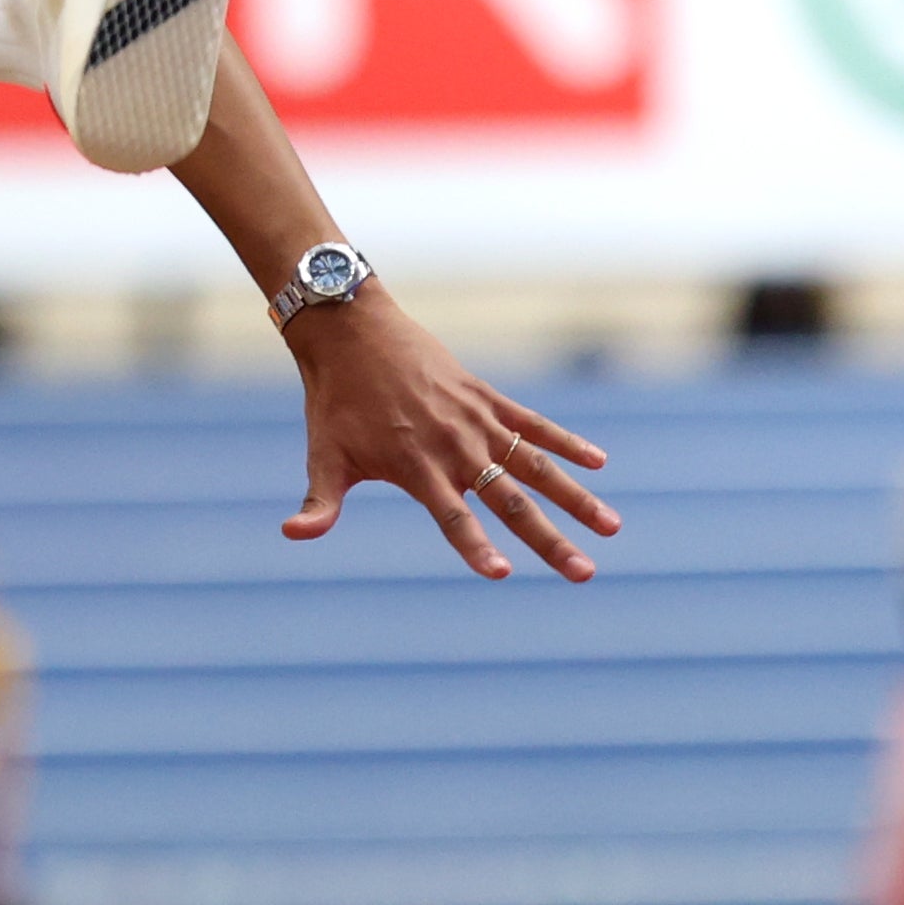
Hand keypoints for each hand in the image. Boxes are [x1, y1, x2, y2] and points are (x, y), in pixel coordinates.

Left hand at [282, 288, 619, 579]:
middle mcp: (454, 445)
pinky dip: (566, 442)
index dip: (473, 546)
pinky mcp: (486, 396)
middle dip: (549, 540)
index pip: (451, 517)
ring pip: (536, 465)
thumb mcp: (324, 454)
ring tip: (612, 527)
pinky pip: (534, 423)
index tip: (500, 573)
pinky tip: (599, 463)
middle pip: (510, 500)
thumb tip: (292, 535)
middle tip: (583, 574)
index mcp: (416, 466)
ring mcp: (476, 419)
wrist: (350, 330)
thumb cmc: (336, 400)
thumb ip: (319, 502)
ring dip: (575, 497)